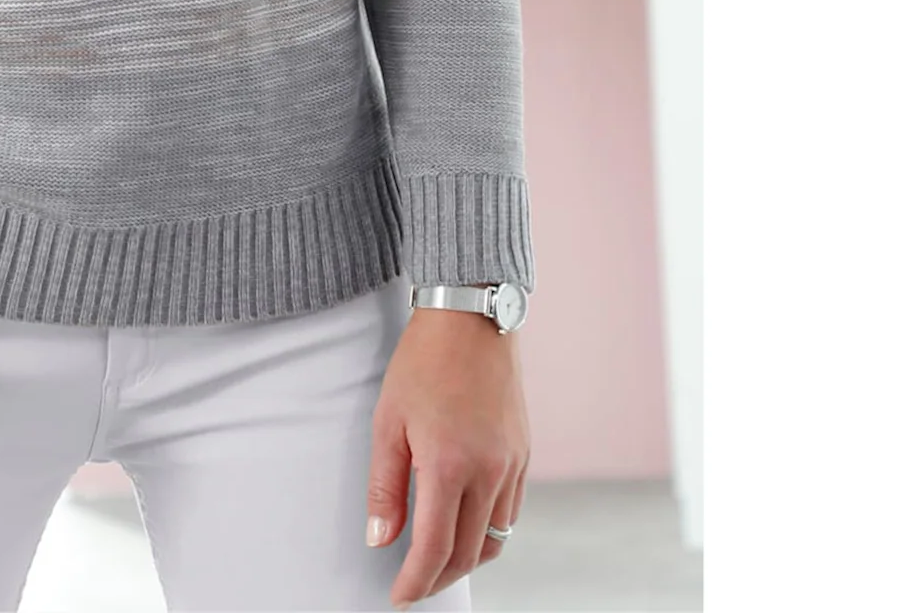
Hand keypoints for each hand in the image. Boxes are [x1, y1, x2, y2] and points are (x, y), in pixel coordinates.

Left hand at [366, 305, 529, 608]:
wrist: (471, 319)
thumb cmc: (422, 363)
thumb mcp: (387, 420)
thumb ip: (385, 485)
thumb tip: (381, 539)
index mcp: (450, 465)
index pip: (434, 548)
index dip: (415, 581)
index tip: (398, 596)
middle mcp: (489, 473)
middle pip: (467, 554)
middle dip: (438, 580)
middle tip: (413, 586)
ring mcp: (511, 466)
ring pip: (494, 540)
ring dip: (464, 561)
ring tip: (435, 565)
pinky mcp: (522, 456)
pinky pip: (509, 513)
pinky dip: (486, 533)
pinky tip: (464, 527)